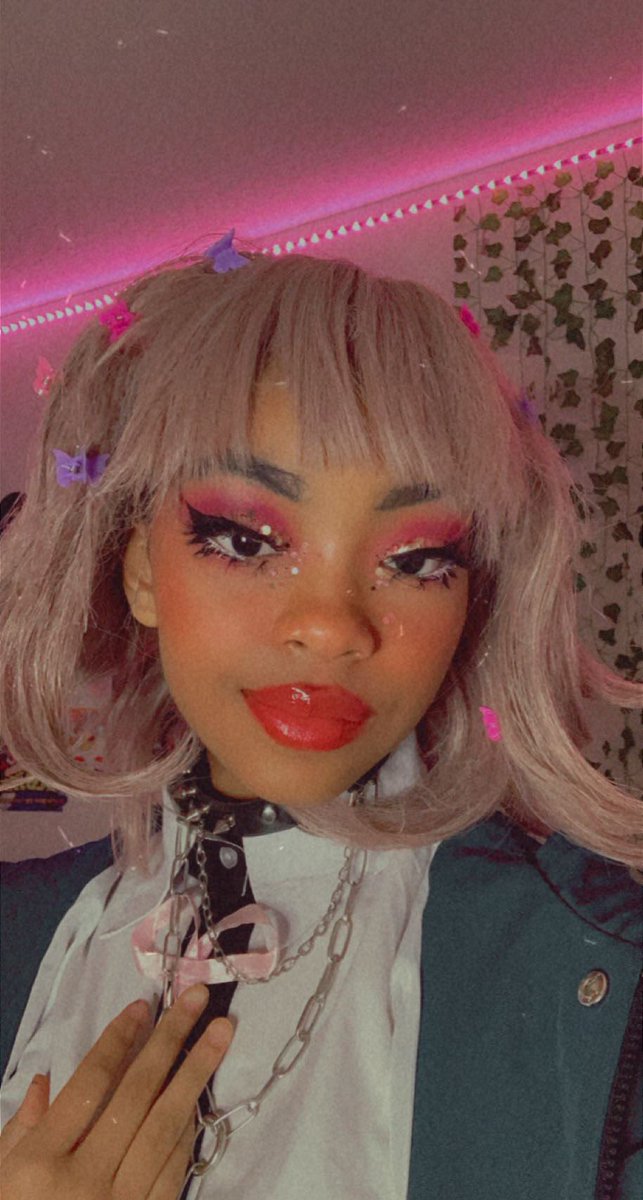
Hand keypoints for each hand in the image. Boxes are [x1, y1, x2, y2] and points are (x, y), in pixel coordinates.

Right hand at [0, 984, 231, 1198]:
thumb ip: (20, 1130)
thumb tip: (49, 1079)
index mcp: (39, 1165)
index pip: (90, 1088)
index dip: (118, 1042)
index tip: (144, 1005)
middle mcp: (84, 1183)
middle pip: (137, 1098)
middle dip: (170, 1042)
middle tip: (198, 998)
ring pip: (165, 1129)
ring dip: (196, 1076)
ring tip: (220, 1033)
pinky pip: (172, 1170)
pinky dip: (187, 1129)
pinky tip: (199, 1097)